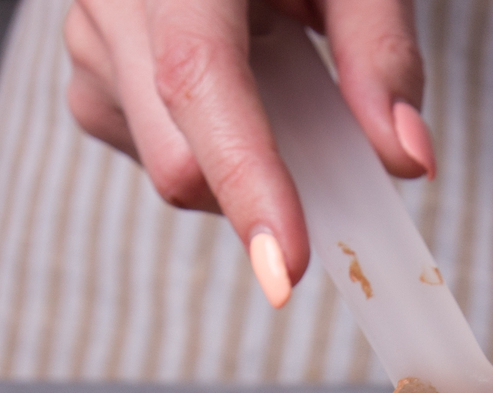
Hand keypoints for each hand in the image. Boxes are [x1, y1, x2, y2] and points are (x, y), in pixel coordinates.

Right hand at [64, 0, 433, 307]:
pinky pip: (150, 157)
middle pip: (178, 158)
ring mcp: (87, 43)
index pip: (199, 81)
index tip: (287, 267)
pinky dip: (208, 146)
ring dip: (236, 157)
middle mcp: (114, 1)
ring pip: (167, 168)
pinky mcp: (87, 80)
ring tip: (268, 67)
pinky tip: (231, 79)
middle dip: (261, 186)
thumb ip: (382, 53)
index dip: (247, 180)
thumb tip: (406, 160)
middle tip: (328, 143)